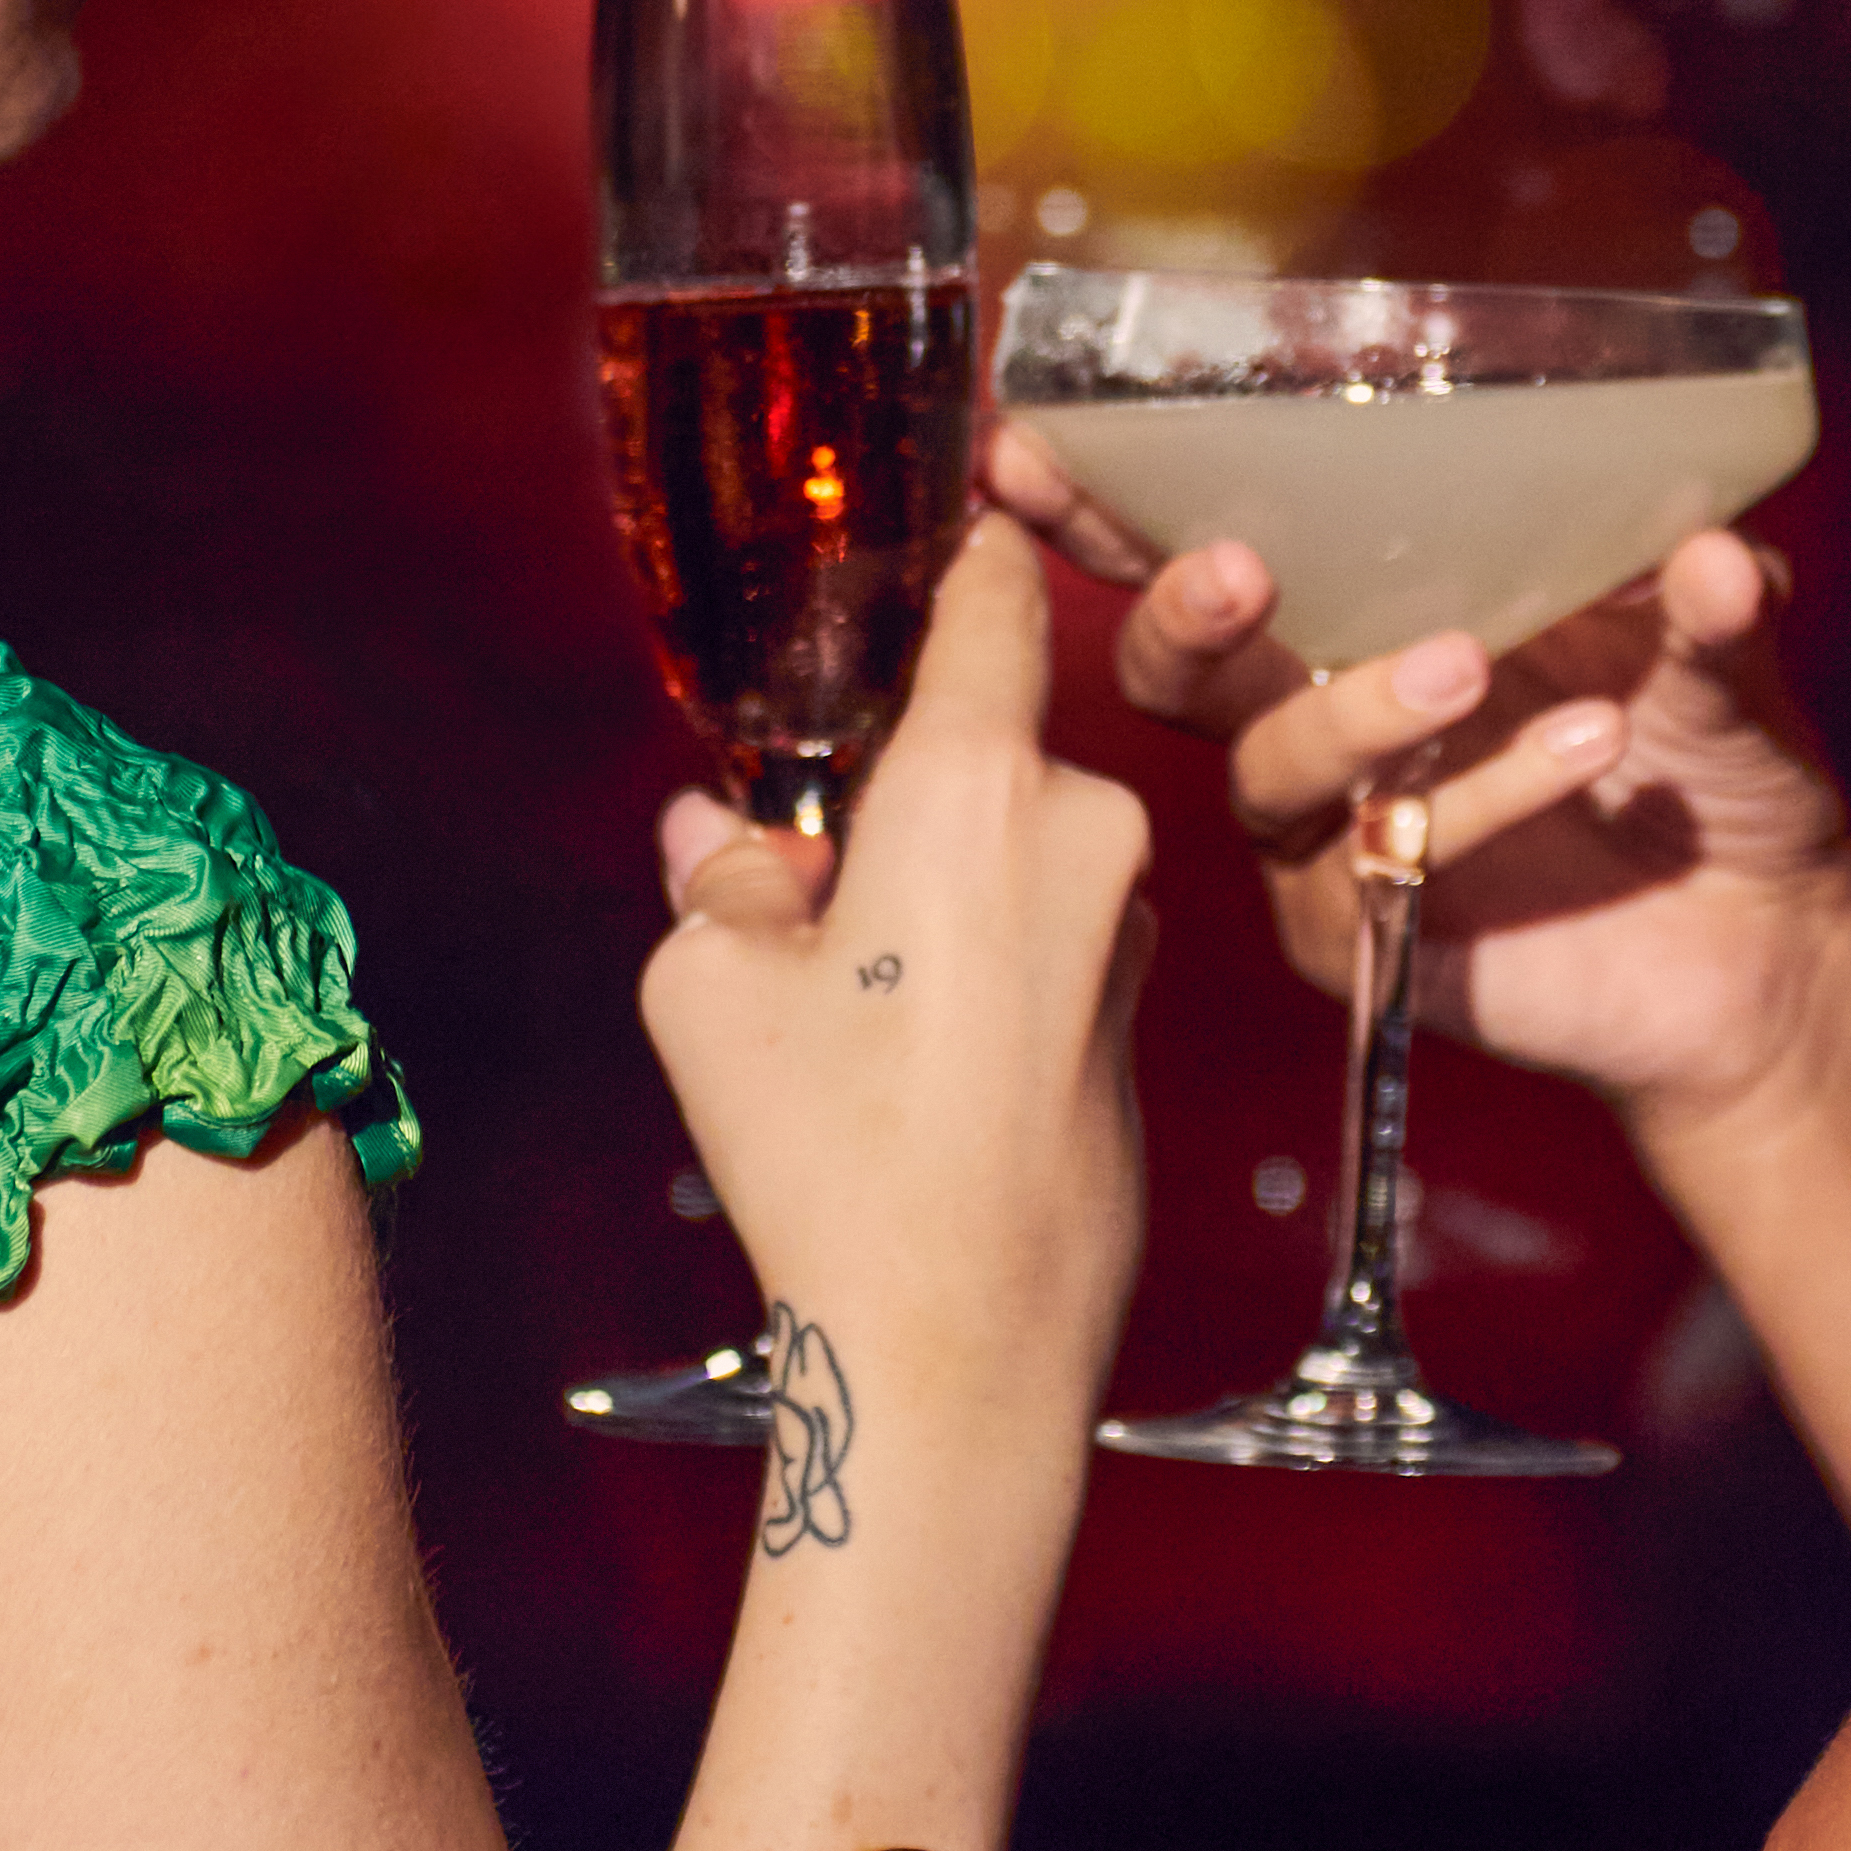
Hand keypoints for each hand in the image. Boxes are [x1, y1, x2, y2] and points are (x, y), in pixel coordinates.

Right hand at [641, 515, 1150, 1439]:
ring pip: (1012, 844)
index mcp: (981, 780)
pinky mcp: (1141, 1007)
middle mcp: (1083, 825)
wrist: (965, 1342)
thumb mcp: (709, 991)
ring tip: (849, 997)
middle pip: (982, 741)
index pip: (994, 596)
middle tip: (804, 870)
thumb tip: (720, 834)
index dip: (963, 548)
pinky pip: (1047, 927)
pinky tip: (912, 1055)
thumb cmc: (835, 1153)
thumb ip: (718, 875)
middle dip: (897, 781)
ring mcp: (1131, 921)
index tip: (945, 508)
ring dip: (941, 878)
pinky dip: (984, 949)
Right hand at [986, 422, 1850, 1138]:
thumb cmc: (1712, 763)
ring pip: (1270, 769)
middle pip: (1179, 666)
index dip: (1109, 497)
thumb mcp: (1723, 650)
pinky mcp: (1371, 940)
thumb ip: (1711, 598)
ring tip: (1469, 663)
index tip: (1035, 442)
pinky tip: (1582, 747)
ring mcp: (1333, 837)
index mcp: (1362, 610)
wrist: (1769, 943)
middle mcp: (1317, 717)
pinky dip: (1476, 799)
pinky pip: (1374, 867)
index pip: (1206, 541)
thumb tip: (1717, 551)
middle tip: (1239, 567)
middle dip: (1177, 608)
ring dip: (1355, 707)